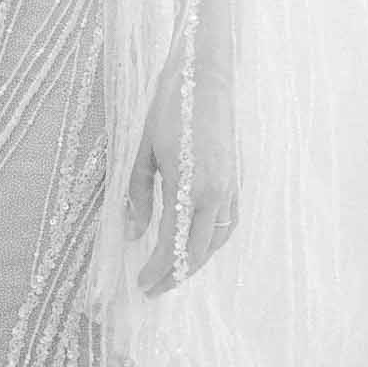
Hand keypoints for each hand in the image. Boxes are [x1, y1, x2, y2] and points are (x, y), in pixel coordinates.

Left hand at [127, 59, 238, 295]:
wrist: (205, 78)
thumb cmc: (170, 109)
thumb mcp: (144, 149)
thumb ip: (138, 194)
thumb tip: (131, 234)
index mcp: (189, 187)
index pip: (172, 245)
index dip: (157, 270)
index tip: (141, 284)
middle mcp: (215, 195)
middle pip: (197, 252)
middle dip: (175, 275)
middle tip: (153, 288)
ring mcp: (230, 189)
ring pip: (216, 242)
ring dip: (195, 262)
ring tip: (173, 272)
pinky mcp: (236, 181)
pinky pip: (227, 225)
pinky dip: (211, 243)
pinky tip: (197, 244)